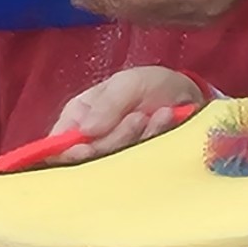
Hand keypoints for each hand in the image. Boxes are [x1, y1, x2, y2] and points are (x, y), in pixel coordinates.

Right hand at [44, 66, 209, 161]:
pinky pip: (144, 161)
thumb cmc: (152, 86)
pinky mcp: (142, 163)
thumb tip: (86, 132)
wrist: (189, 95)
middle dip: (115, 138)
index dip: (65, 152)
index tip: (84, 149)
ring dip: (138, 136)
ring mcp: (118, 153)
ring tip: (155, 114)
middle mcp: (94, 139)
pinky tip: (166, 117)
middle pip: (88, 157)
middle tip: (137, 117)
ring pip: (116, 160)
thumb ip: (107, 104)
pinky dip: (157, 136)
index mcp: (79, 117)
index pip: (58, 144)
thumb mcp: (128, 84)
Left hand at [77, 0, 247, 30]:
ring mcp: (199, 22)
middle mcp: (196, 14)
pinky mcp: (200, 22)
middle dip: (108, 6)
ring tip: (90, 2)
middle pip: (143, 15)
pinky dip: (138, 14)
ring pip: (150, 21)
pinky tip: (119, 6)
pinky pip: (162, 21)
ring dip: (119, 12)